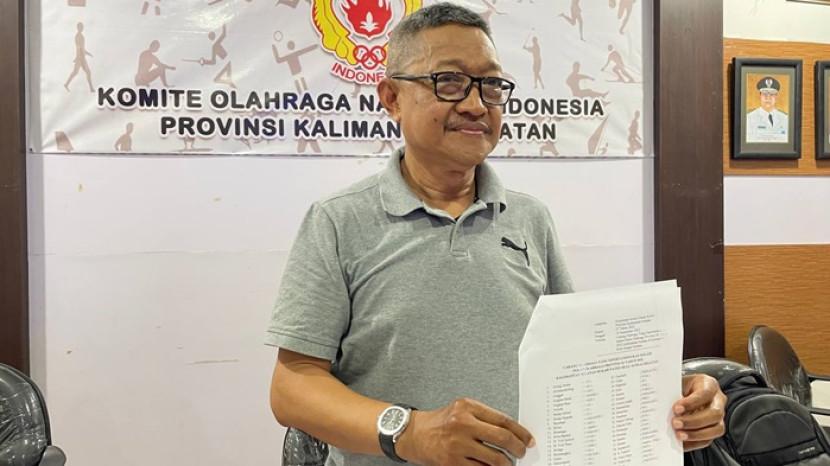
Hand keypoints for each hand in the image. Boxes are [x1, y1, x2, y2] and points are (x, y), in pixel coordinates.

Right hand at [396, 398, 534, 465]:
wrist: (413, 434)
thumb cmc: (439, 423)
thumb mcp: (461, 411)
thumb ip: (483, 418)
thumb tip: (511, 434)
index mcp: (467, 407)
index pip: (503, 420)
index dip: (520, 432)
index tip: (528, 440)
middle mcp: (463, 423)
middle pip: (502, 438)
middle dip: (517, 448)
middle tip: (521, 452)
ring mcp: (457, 444)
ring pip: (495, 458)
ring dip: (506, 463)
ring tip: (508, 463)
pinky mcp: (452, 462)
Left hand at [672, 374, 725, 450]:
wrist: (684, 392)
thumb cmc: (681, 387)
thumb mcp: (677, 383)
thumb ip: (672, 392)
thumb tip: (660, 403)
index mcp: (709, 385)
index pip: (705, 393)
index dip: (691, 402)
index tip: (676, 409)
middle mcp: (718, 401)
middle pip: (714, 413)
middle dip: (694, 421)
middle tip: (675, 423)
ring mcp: (719, 417)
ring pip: (716, 429)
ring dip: (696, 434)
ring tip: (679, 435)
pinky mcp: (714, 430)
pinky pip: (709, 439)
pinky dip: (695, 442)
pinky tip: (682, 442)